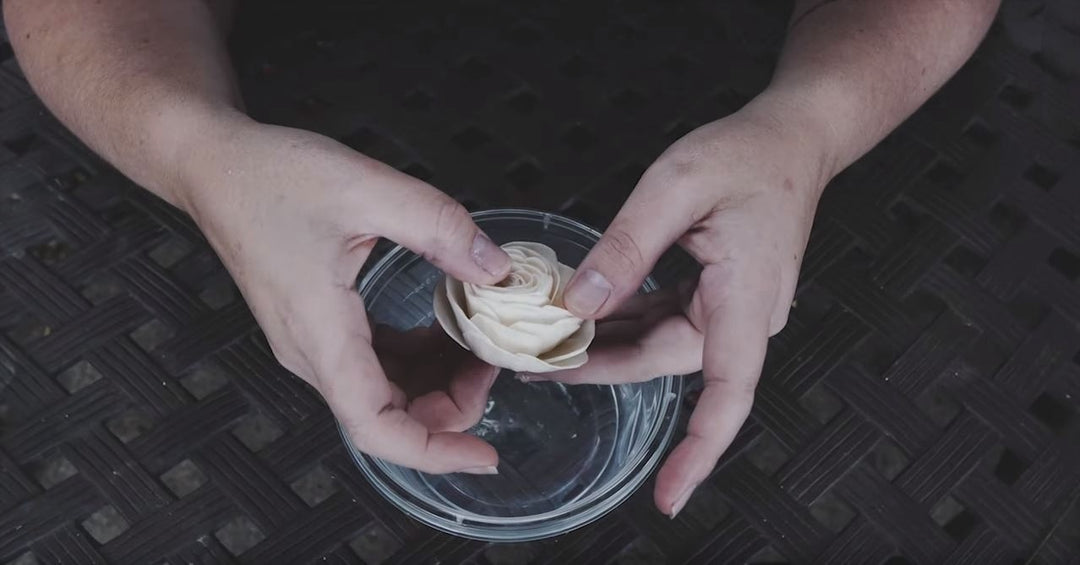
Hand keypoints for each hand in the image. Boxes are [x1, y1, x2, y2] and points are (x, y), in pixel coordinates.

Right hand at [180, 115, 510, 473]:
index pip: (376, 427)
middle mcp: (312, 352)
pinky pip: (374, 363)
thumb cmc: (271, 177)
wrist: (213, 165)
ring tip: (478, 342)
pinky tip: (443, 327)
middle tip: (493, 363)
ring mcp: (313, 342)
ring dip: (436, 380)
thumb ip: (439, 226)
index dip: (434, 451)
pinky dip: (415, 356)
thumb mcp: (366, 189)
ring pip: (384, 392)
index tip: (483, 454)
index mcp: (321, 334)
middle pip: (389, 417)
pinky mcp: (318, 325)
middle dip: (450, 406)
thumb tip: (494, 270)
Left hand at [559, 100, 830, 515]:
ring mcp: (729, 309)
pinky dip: (622, 321)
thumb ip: (626, 247)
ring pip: (658, 345)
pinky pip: (662, 320)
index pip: (728, 393)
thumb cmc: (749, 156)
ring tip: (545, 345)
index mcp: (748, 300)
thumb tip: (581, 303)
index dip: (699, 450)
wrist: (794, 139)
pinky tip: (582, 316)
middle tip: (533, 364)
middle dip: (600, 369)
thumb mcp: (676, 186)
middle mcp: (742, 317)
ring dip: (606, 347)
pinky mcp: (715, 295)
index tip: (669, 497)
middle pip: (664, 363)